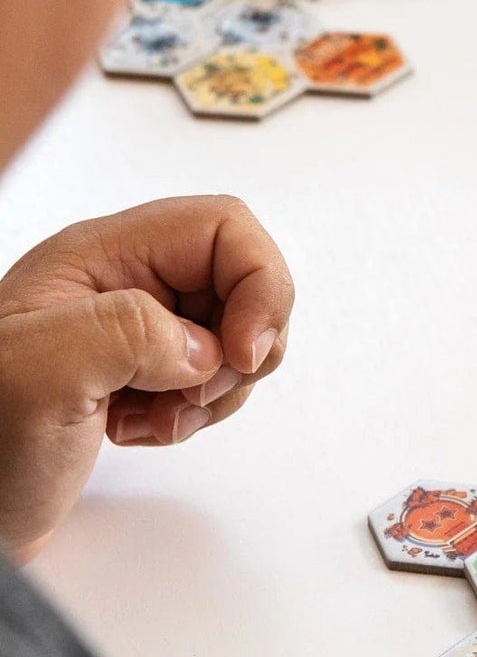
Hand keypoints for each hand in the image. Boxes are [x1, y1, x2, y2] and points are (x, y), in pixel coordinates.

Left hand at [0, 196, 292, 560]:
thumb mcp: (38, 374)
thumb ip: (125, 331)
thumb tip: (202, 345)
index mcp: (99, 256)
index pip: (222, 228)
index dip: (257, 284)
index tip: (241, 353)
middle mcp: (121, 283)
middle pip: (239, 280)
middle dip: (242, 347)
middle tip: (191, 395)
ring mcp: (130, 331)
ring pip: (232, 335)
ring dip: (217, 389)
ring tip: (156, 418)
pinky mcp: (138, 375)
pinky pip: (209, 379)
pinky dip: (197, 412)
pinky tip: (141, 429)